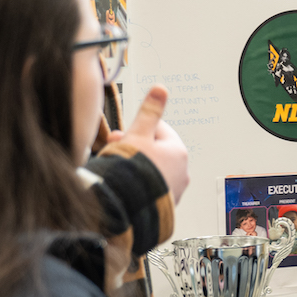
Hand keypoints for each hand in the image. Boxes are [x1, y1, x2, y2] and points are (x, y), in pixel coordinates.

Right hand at [107, 85, 189, 202]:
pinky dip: (139, 184)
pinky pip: (151, 187)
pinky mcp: (165, 204)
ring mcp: (174, 189)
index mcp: (178, 151)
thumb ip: (149, 112)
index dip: (136, 129)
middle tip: (114, 151)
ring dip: (137, 166)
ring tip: (119, 171)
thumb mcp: (138, 134)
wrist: (126, 207)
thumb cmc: (132, 170)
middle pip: (155, 150)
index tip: (119, 135)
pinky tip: (126, 185)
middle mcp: (182, 171)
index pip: (158, 129)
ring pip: (153, 169)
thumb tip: (161, 88)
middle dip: (134, 148)